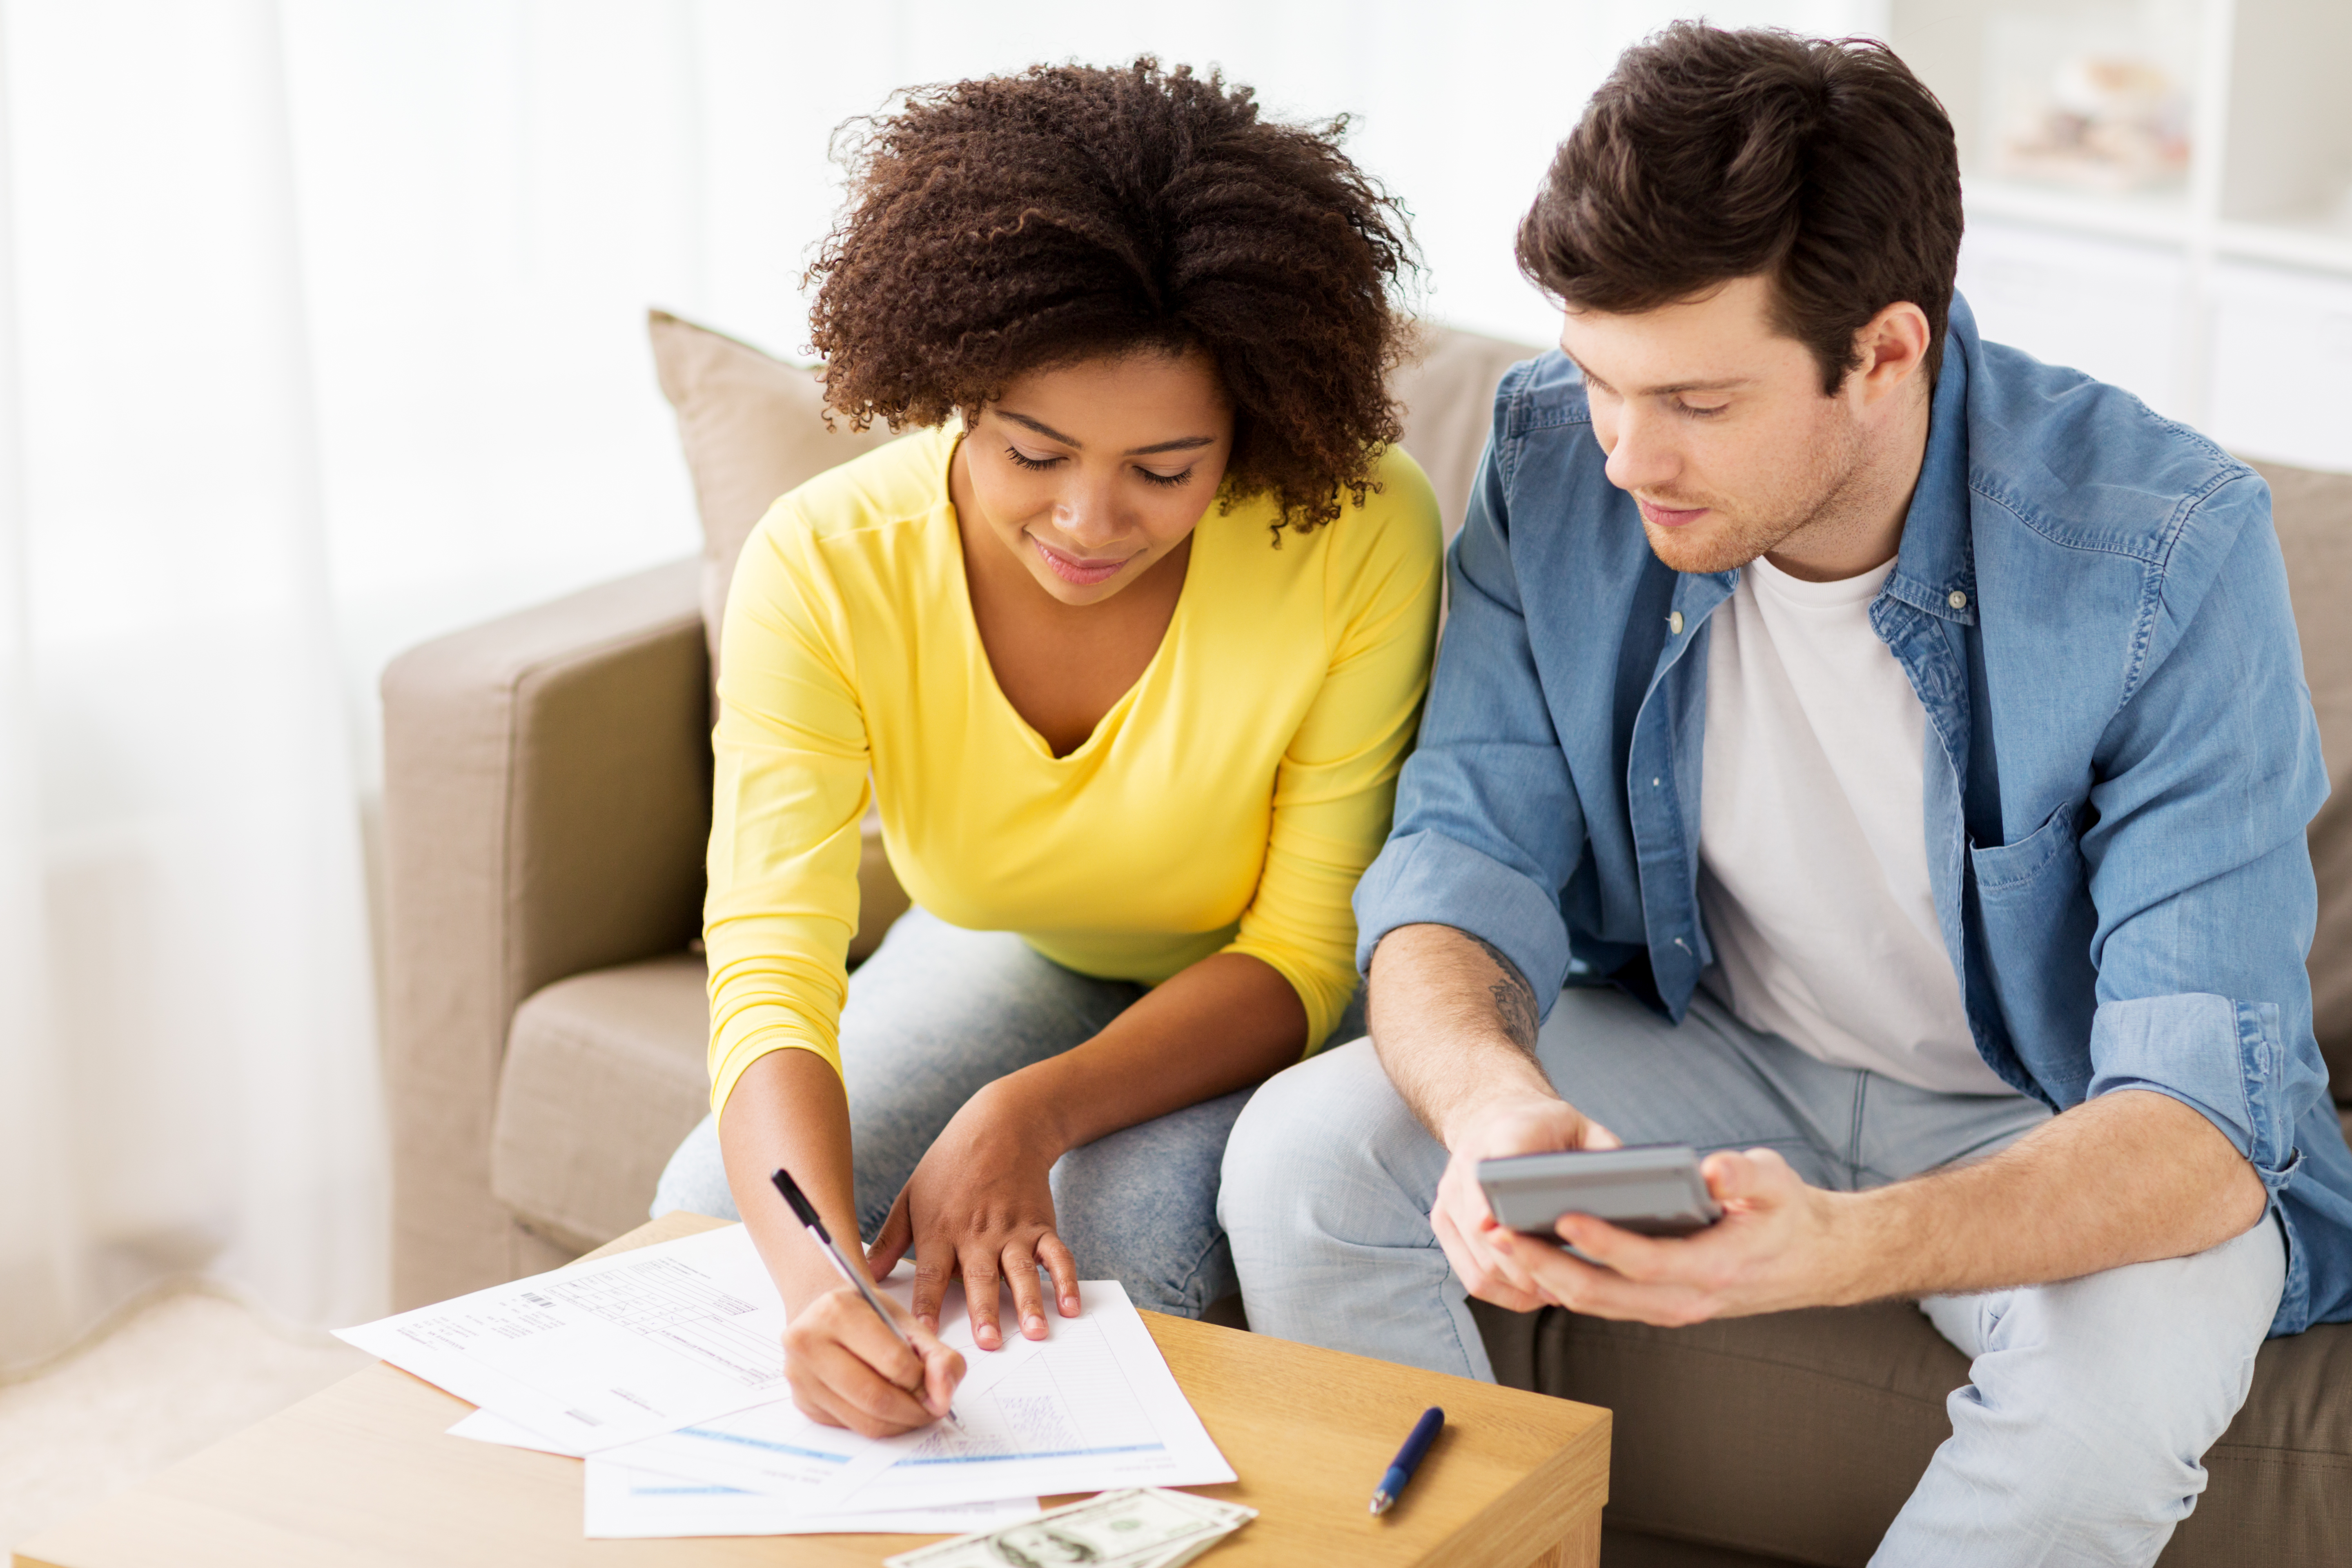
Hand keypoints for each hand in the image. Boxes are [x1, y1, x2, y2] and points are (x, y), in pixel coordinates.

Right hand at [782, 1281, 964, 1438]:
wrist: (825, 1313)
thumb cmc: (868, 1315)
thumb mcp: (907, 1322)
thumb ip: (937, 1356)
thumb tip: (944, 1396)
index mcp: (837, 1310)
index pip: (894, 1361)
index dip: (924, 1380)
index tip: (937, 1383)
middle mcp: (808, 1342)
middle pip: (876, 1398)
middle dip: (915, 1411)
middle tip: (933, 1408)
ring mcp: (800, 1376)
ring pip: (863, 1421)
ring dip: (900, 1423)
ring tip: (915, 1410)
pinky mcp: (803, 1401)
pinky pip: (850, 1427)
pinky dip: (878, 1424)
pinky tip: (888, 1409)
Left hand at [864, 1080, 1080, 1350]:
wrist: (1001, 1126)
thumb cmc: (949, 1164)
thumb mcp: (910, 1196)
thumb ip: (889, 1241)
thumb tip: (863, 1276)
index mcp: (941, 1229)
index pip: (931, 1274)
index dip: (927, 1306)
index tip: (925, 1338)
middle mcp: (977, 1233)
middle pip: (980, 1277)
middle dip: (985, 1312)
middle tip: (989, 1344)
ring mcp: (1012, 1229)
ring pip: (1021, 1270)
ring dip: (1029, 1301)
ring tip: (1035, 1332)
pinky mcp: (1041, 1225)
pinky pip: (1057, 1255)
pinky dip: (1066, 1280)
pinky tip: (1071, 1306)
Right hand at [1431, 1093, 1620, 1312]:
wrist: (1497, 1116)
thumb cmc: (1550, 1128)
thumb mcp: (1583, 1127)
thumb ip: (1603, 1153)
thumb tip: (1630, 1196)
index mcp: (1504, 1134)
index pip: (1492, 1169)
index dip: (1489, 1201)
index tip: (1496, 1227)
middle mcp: (1466, 1166)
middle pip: (1484, 1232)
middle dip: (1524, 1266)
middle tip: (1567, 1287)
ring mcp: (1449, 1197)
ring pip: (1480, 1262)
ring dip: (1518, 1285)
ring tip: (1558, 1293)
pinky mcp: (1444, 1222)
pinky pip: (1470, 1274)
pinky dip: (1503, 1291)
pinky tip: (1534, 1292)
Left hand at [1498, 1147, 1845, 1325]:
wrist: (1812, 1261)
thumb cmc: (1788, 1214)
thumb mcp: (1777, 1183)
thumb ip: (1746, 1175)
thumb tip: (1715, 1171)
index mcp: (1715, 1266)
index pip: (1647, 1260)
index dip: (1602, 1240)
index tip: (1562, 1213)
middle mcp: (1687, 1299)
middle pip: (1605, 1293)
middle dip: (1548, 1265)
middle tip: (1501, 1233)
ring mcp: (1671, 1309)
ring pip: (1597, 1304)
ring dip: (1546, 1277)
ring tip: (1503, 1242)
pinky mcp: (1659, 1306)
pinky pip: (1603, 1302)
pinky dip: (1564, 1284)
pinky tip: (1533, 1255)